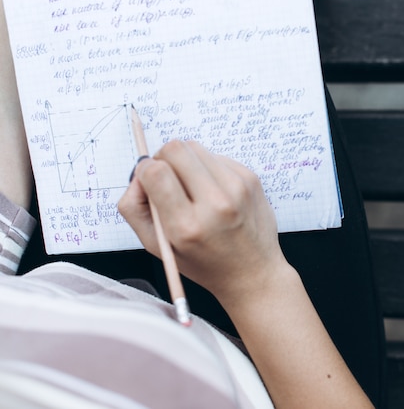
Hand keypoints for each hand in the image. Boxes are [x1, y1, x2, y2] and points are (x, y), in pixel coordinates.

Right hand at [118, 140, 287, 305]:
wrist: (253, 272)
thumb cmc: (204, 262)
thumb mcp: (159, 247)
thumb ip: (135, 208)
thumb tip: (139, 172)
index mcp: (187, 226)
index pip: (156, 172)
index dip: (146, 170)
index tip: (149, 181)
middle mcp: (215, 204)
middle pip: (175, 149)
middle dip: (164, 159)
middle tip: (169, 180)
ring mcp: (237, 188)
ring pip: (195, 147)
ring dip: (187, 162)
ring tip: (193, 189)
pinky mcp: (251, 179)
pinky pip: (216, 155)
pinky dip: (208, 168)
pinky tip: (213, 191)